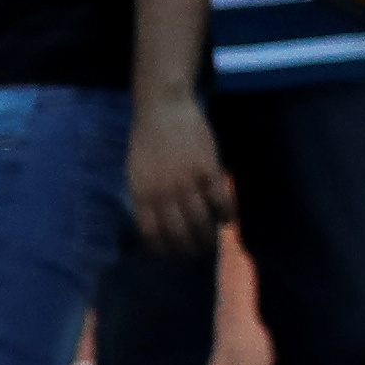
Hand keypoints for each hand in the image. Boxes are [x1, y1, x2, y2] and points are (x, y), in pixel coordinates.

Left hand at [126, 92, 231, 253]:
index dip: (165, 249)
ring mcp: (186, 182)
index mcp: (142, 193)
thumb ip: (145, 196)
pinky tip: (228, 220)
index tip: (174, 255)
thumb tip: (156, 224)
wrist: (164, 109)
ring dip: (210, 237)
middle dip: (190, 249)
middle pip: (179, 232)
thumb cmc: (148, 140)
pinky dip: (226, 215)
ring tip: (215, 243)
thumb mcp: (136, 171)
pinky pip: (220, 201)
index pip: (152, 233)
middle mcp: (163, 192)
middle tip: (199, 255)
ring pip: (201, 221)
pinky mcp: (207, 170)